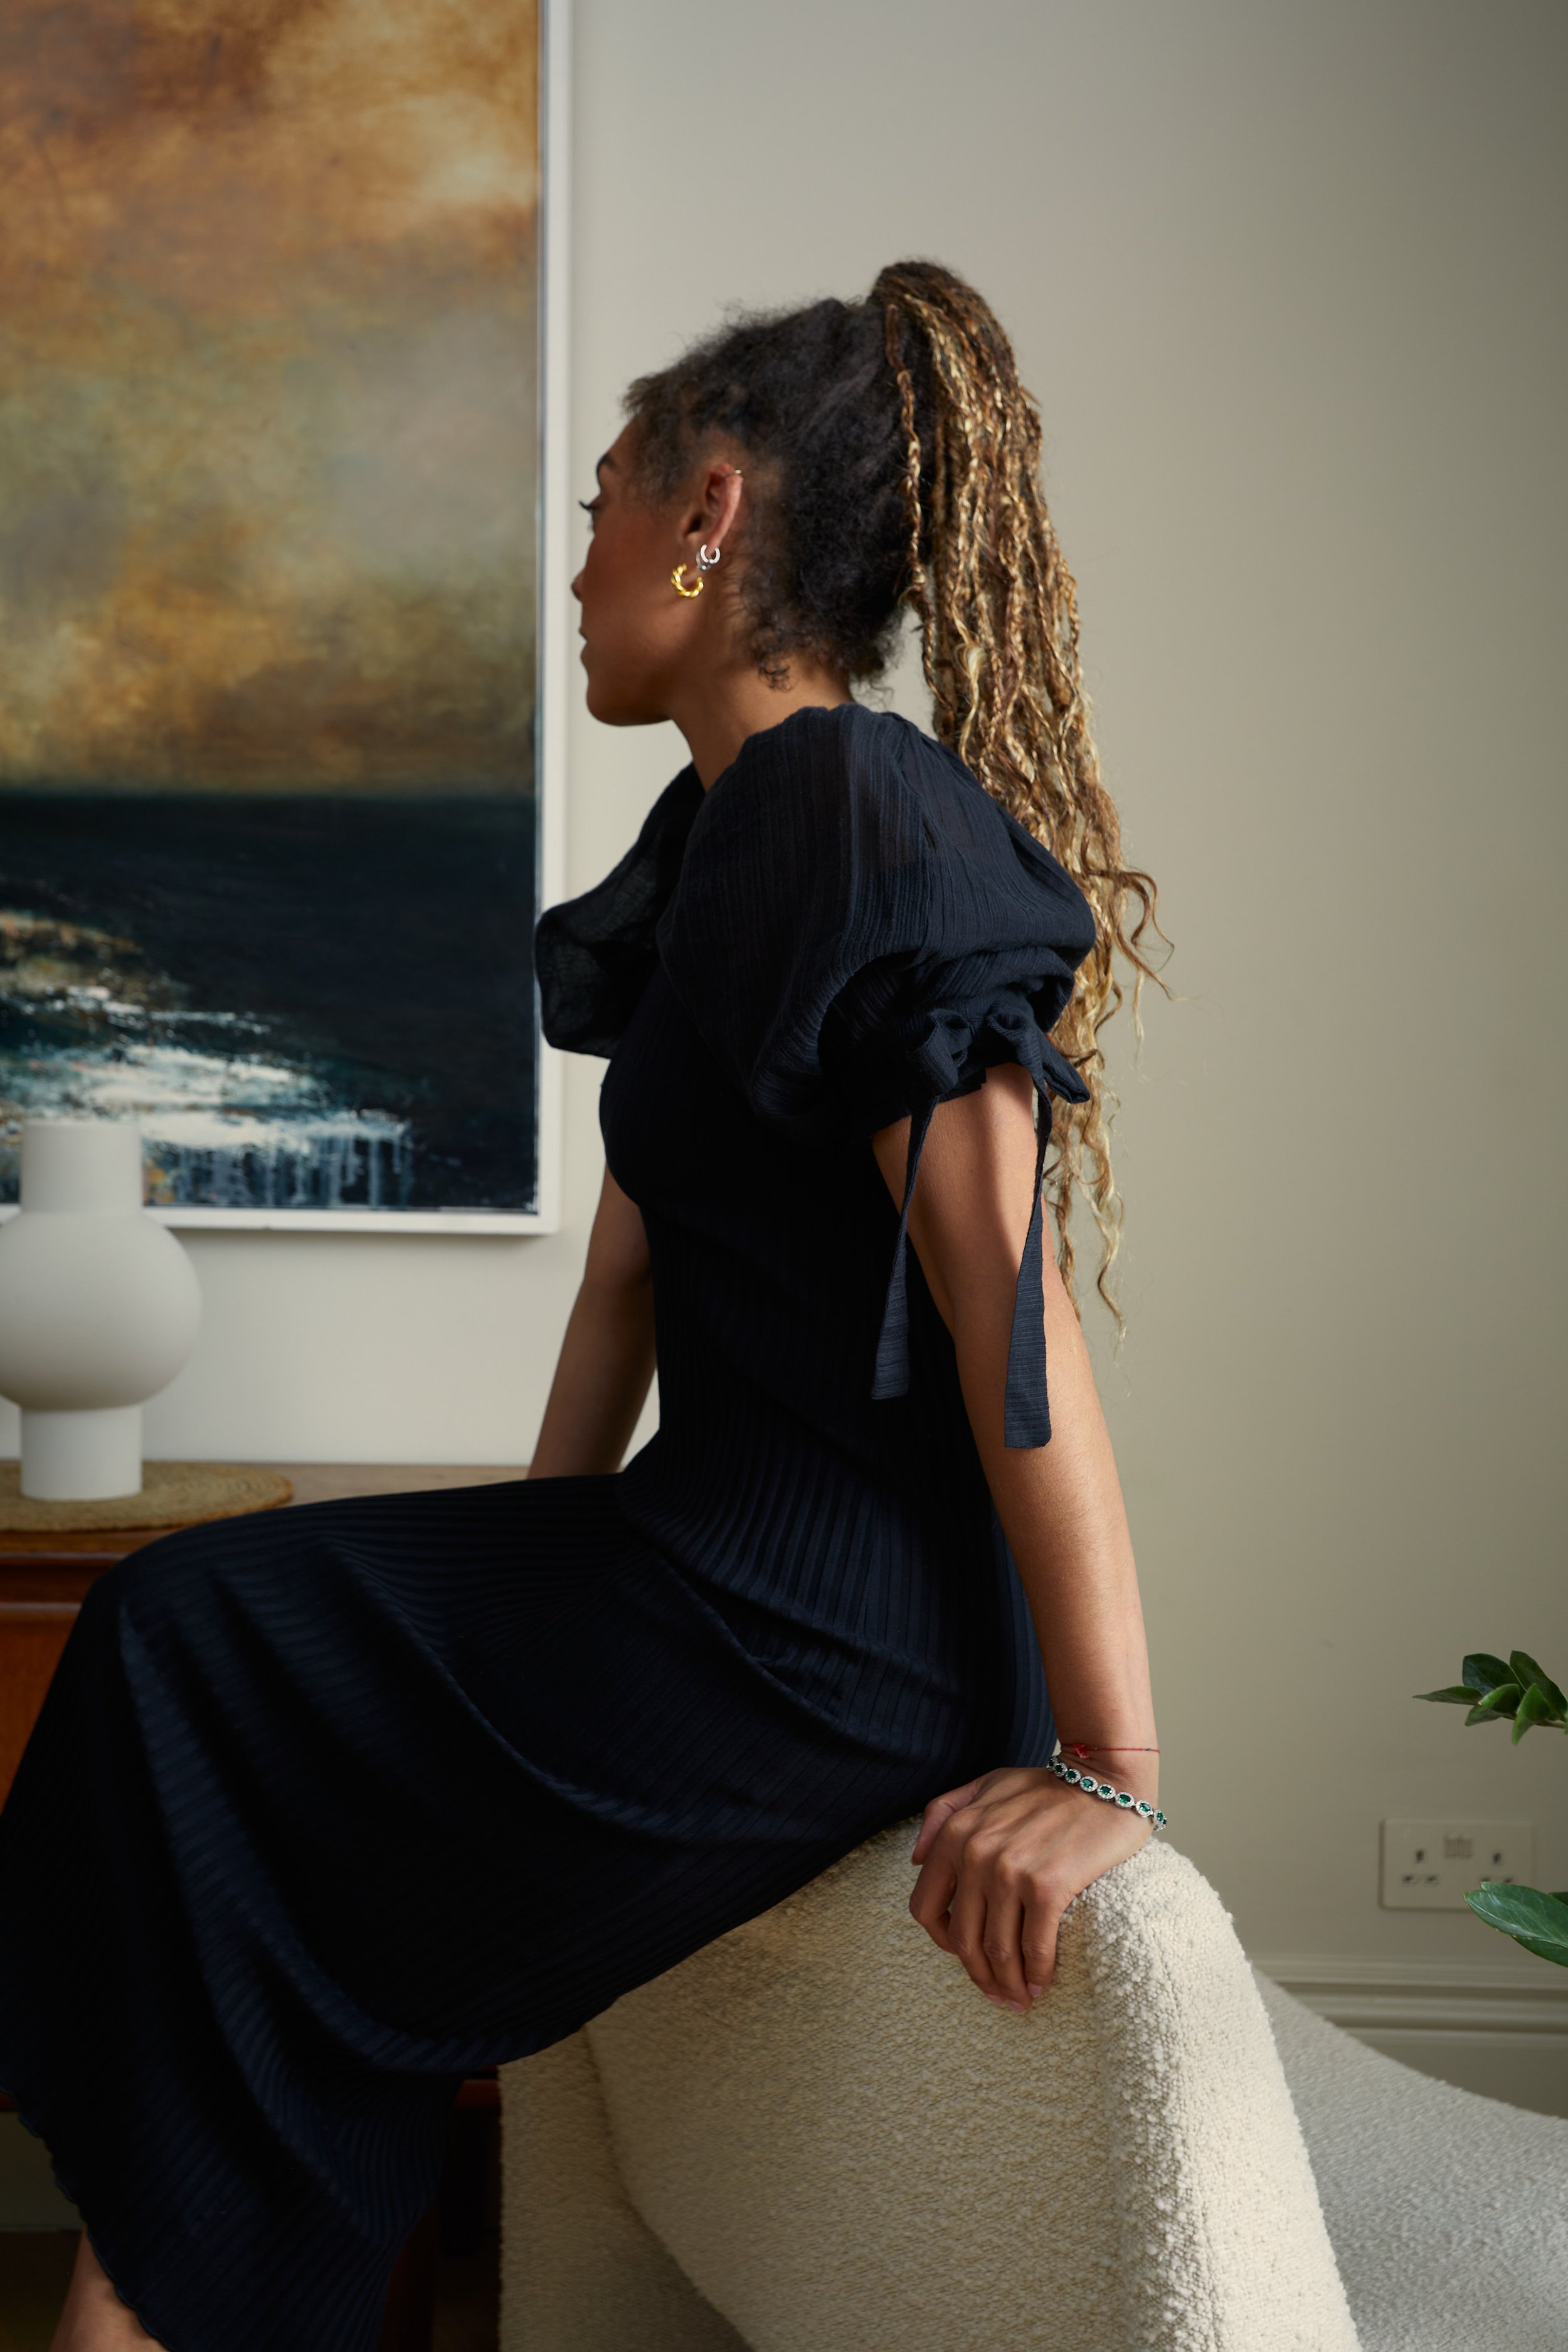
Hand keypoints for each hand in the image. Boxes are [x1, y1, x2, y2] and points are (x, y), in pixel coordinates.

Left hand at [908, 1763, 1153, 2011]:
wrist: (1104, 1779)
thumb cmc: (1047, 1786)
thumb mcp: (985, 1785)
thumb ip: (943, 1813)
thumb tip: (916, 1860)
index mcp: (955, 1833)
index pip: (925, 1907)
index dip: (940, 1941)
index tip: (963, 1955)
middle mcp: (975, 1854)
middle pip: (963, 1939)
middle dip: (978, 1974)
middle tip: (997, 1994)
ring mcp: (1010, 1871)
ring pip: (998, 1950)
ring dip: (1008, 1984)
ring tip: (1020, 1999)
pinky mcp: (1047, 1886)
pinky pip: (1035, 1946)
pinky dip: (1037, 1973)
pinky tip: (1042, 1985)